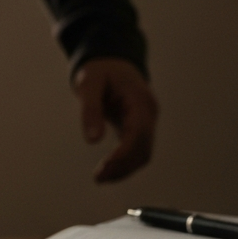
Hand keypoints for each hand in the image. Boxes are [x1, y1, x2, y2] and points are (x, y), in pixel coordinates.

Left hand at [73, 57, 158, 182]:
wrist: (112, 60)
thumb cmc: (100, 70)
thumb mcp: (89, 84)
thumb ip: (90, 110)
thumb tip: (92, 140)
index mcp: (139, 100)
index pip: (138, 133)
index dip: (123, 153)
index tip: (105, 167)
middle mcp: (148, 113)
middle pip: (144, 147)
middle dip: (123, 165)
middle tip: (98, 178)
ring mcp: (146, 121)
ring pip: (143, 153)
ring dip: (124, 168)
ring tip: (100, 178)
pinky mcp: (139, 127)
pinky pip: (137, 150)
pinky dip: (125, 163)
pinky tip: (107, 172)